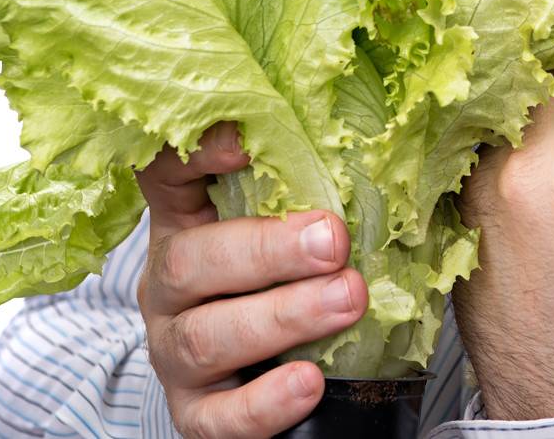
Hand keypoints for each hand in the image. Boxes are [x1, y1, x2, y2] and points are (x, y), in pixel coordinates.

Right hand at [134, 121, 367, 438]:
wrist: (276, 378)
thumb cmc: (295, 279)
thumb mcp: (293, 228)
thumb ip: (316, 191)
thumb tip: (386, 152)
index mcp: (188, 223)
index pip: (167, 176)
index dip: (194, 155)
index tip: (243, 142)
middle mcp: (169, 286)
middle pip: (189, 260)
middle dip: (267, 250)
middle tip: (333, 241)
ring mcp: (174, 352)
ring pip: (203, 336)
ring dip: (280, 317)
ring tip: (346, 300)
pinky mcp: (194, 415)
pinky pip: (216, 418)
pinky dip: (263, 403)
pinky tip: (309, 382)